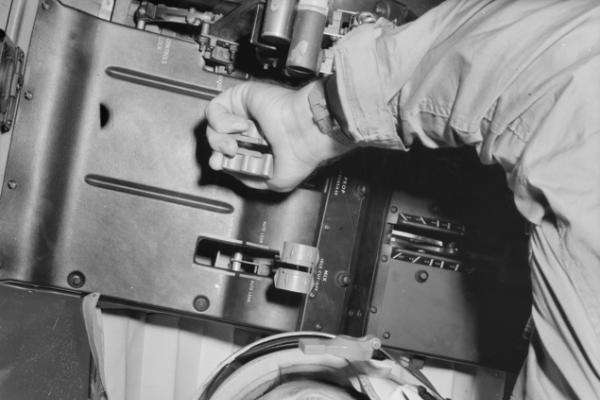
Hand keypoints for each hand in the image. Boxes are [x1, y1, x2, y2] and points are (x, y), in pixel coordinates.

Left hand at [204, 81, 353, 191]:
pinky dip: (222, 121)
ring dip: (220, 138)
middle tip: (231, 153)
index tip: (220, 165)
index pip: (228, 153)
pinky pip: (215, 108)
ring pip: (213, 126)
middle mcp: (251, 129)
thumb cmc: (301, 151)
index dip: (220, 160)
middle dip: (219, 150)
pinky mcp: (240, 97)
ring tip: (236, 142)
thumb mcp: (276, 182)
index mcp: (259, 146)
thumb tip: (233, 172)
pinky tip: (241, 125)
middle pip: (218, 139)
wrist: (306, 130)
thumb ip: (252, 180)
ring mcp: (245, 113)